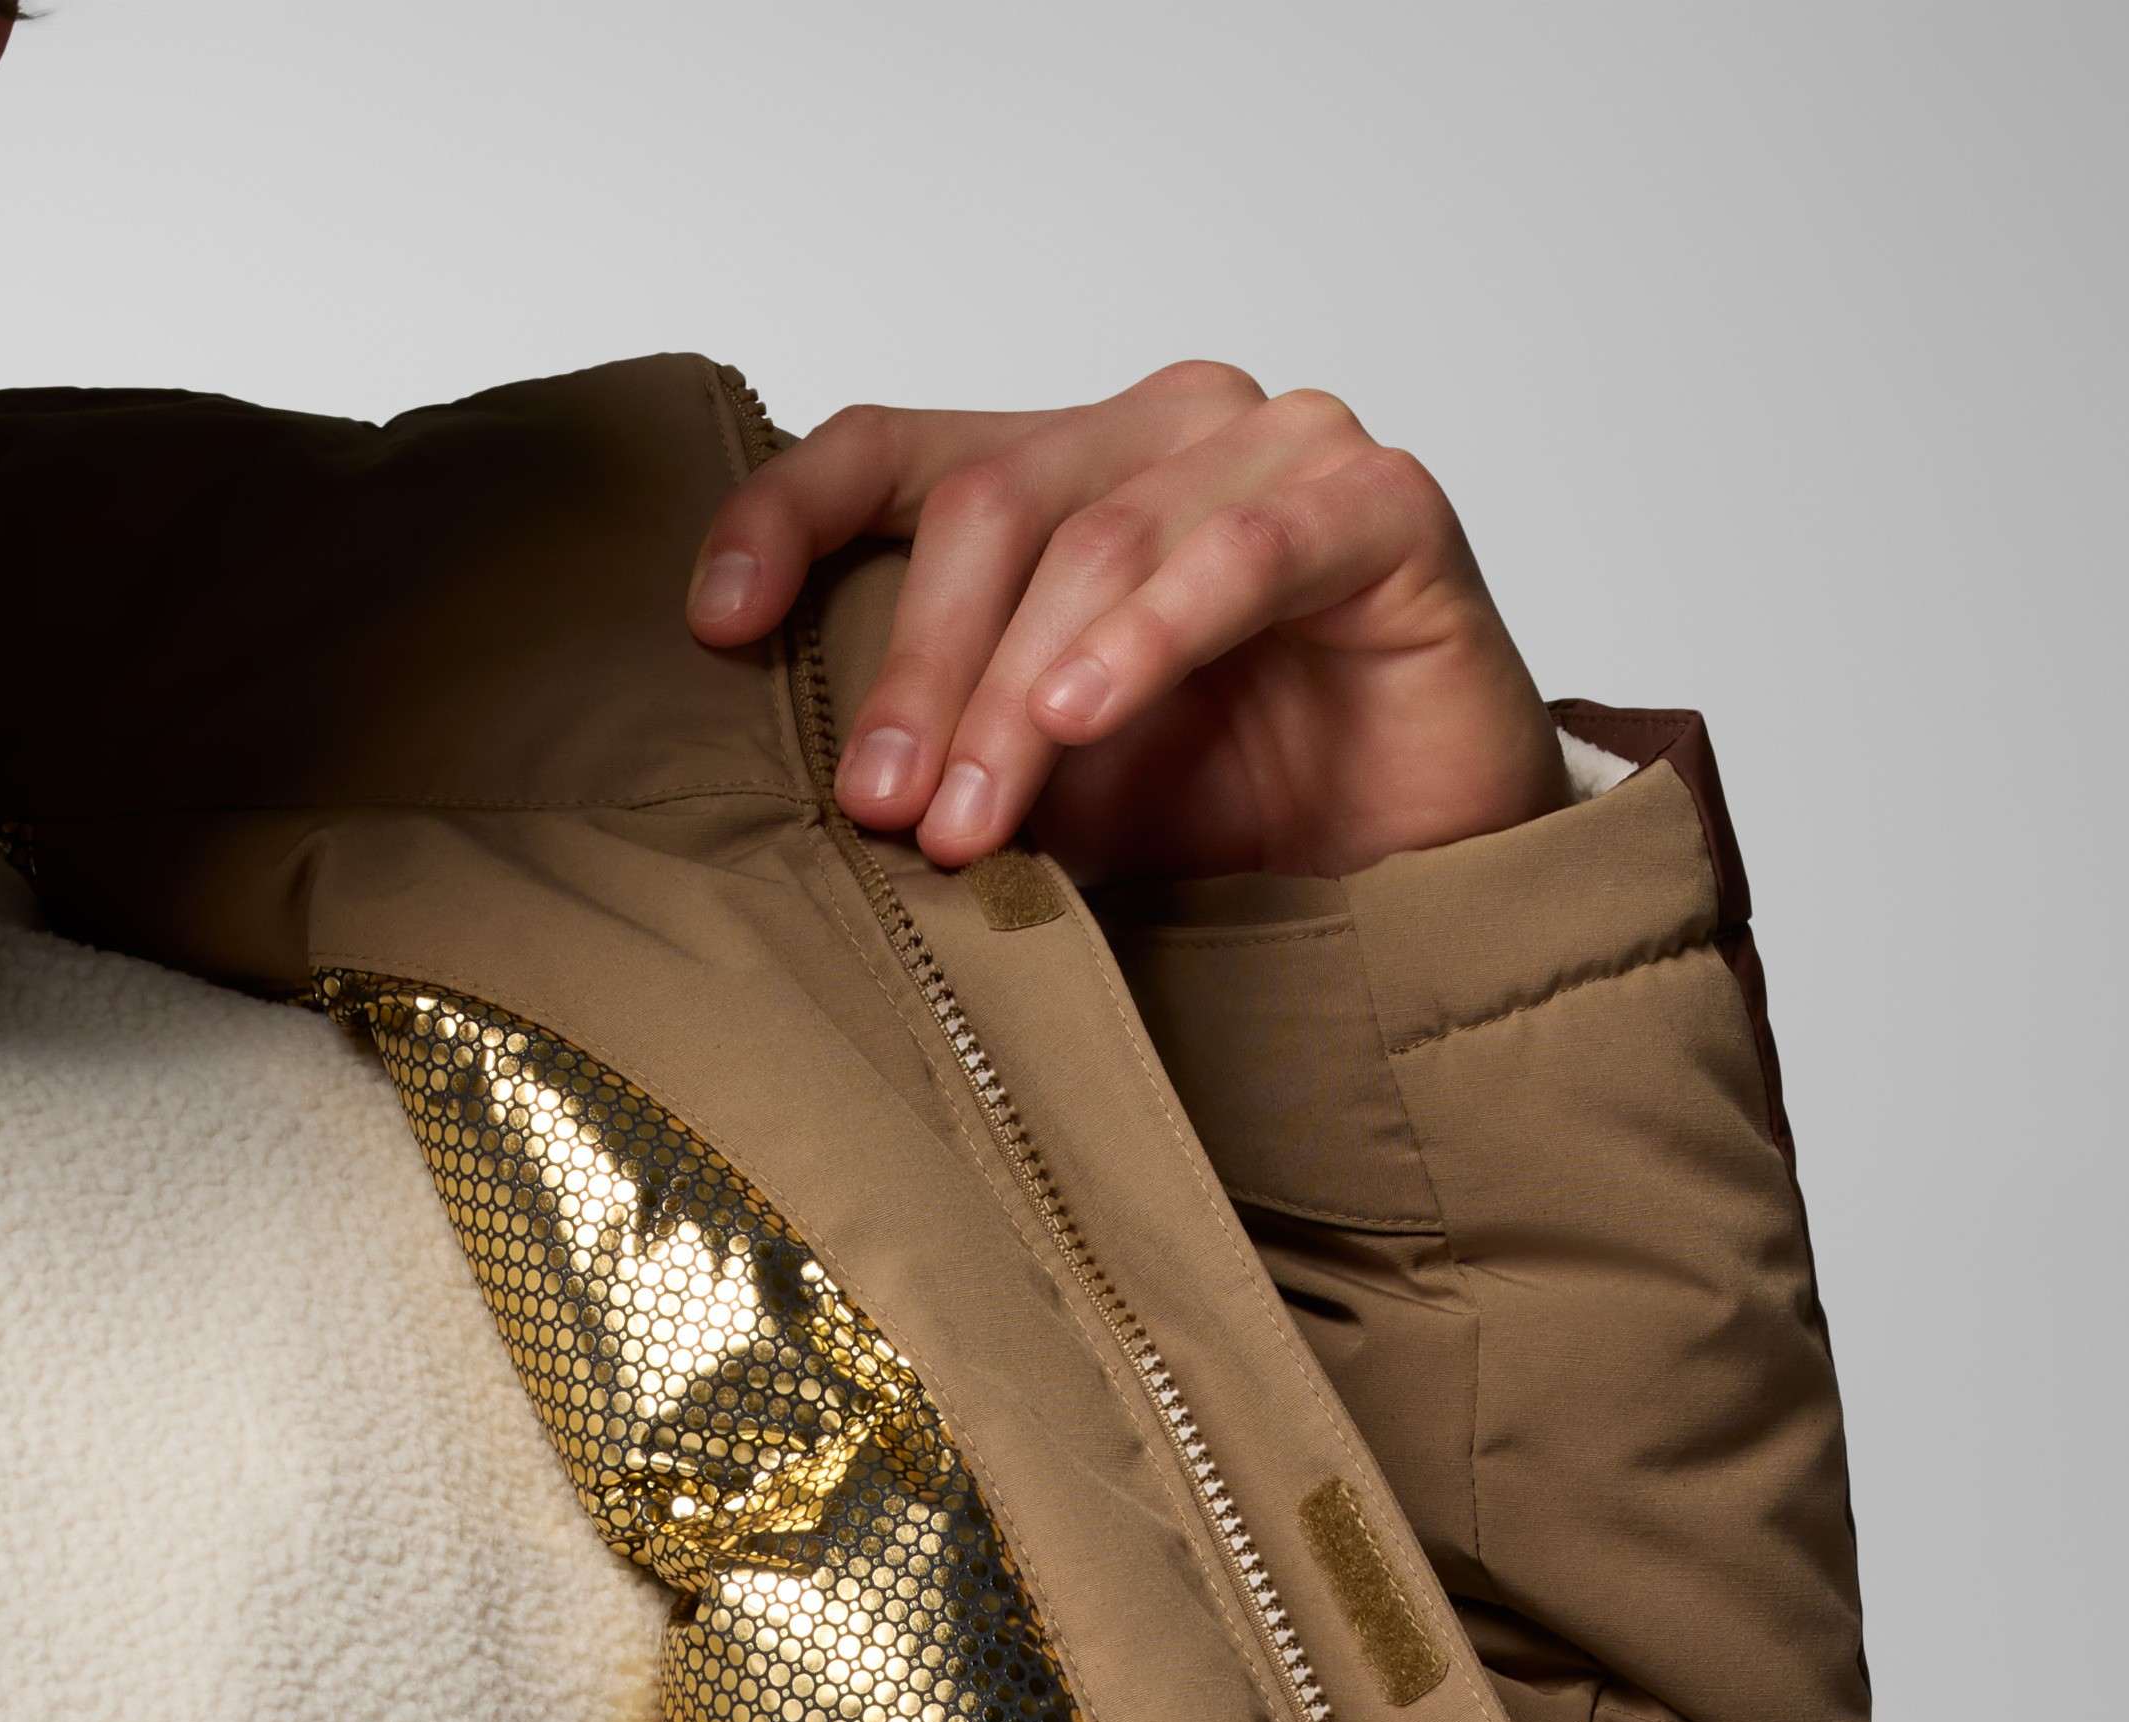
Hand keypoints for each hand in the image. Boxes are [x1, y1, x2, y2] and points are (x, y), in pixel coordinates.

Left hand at [688, 364, 1572, 881]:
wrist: (1411, 882)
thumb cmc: (1230, 819)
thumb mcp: (1036, 792)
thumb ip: (939, 753)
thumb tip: (803, 798)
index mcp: (1062, 475)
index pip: (894, 449)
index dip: (790, 516)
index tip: (718, 626)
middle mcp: (1163, 433)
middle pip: (987, 505)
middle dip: (918, 669)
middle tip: (880, 809)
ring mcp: (1276, 451)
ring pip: (1100, 539)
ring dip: (1015, 693)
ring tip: (972, 824)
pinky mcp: (1382, 503)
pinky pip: (1244, 548)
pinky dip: (1151, 632)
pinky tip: (1084, 714)